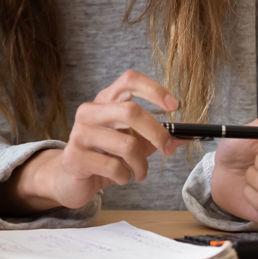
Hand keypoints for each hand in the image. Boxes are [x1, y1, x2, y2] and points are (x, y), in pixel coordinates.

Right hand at [0, 70, 184, 214]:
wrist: (71, 178)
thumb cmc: (105, 155)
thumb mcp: (132, 142)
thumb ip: (155, 137)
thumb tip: (186, 136)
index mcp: (105, 101)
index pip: (129, 80)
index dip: (154, 89)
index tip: (174, 107)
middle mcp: (90, 111)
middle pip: (131, 111)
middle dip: (157, 133)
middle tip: (167, 149)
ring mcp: (80, 133)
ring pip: (126, 144)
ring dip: (141, 165)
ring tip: (139, 172)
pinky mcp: (75, 156)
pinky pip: (114, 167)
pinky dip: (125, 177)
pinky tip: (120, 177)